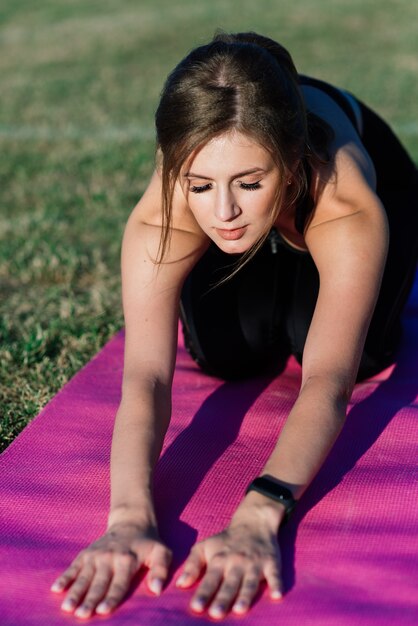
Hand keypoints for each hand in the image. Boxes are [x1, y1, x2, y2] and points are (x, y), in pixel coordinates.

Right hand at [51, 521, 171, 618]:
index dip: (111, 597)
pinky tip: (56, 588)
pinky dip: (65, 577)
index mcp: (127, 560)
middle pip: (98, 583)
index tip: (103, 611)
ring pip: (84, 577)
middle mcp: (109, 558)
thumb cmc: (147, 544)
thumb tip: (157, 589)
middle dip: (90, 600)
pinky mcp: (86, 553)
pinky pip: (74, 567)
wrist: (131, 523)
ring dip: (75, 592)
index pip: (118, 583)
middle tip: (81, 614)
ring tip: (67, 607)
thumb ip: (161, 569)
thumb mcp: (161, 552)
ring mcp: (95, 555)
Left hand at [175, 519, 282, 619]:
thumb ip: (192, 565)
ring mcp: (255, 563)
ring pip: (250, 582)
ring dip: (245, 596)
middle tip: (215, 614)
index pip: (210, 579)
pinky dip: (276, 584)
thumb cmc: (225, 541)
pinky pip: (275, 575)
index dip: (203, 593)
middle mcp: (236, 563)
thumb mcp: (205, 547)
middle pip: (229, 584)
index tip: (196, 607)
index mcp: (219, 560)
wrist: (253, 523)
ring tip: (239, 610)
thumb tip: (180, 585)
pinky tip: (277, 595)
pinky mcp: (272, 563)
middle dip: (222, 599)